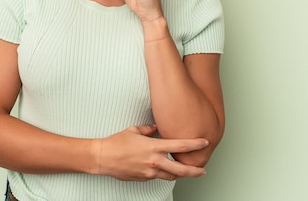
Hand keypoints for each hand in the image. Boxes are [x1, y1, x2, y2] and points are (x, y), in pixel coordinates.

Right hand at [91, 125, 207, 180]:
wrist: (103, 158)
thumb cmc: (116, 143)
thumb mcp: (134, 130)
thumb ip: (149, 130)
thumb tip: (156, 129)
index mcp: (154, 147)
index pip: (180, 146)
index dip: (195, 144)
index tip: (204, 142)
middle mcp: (154, 161)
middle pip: (182, 169)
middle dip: (195, 170)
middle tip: (202, 170)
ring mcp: (149, 172)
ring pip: (172, 176)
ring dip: (180, 174)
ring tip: (186, 171)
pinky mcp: (144, 179)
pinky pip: (158, 177)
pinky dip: (164, 174)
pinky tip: (165, 170)